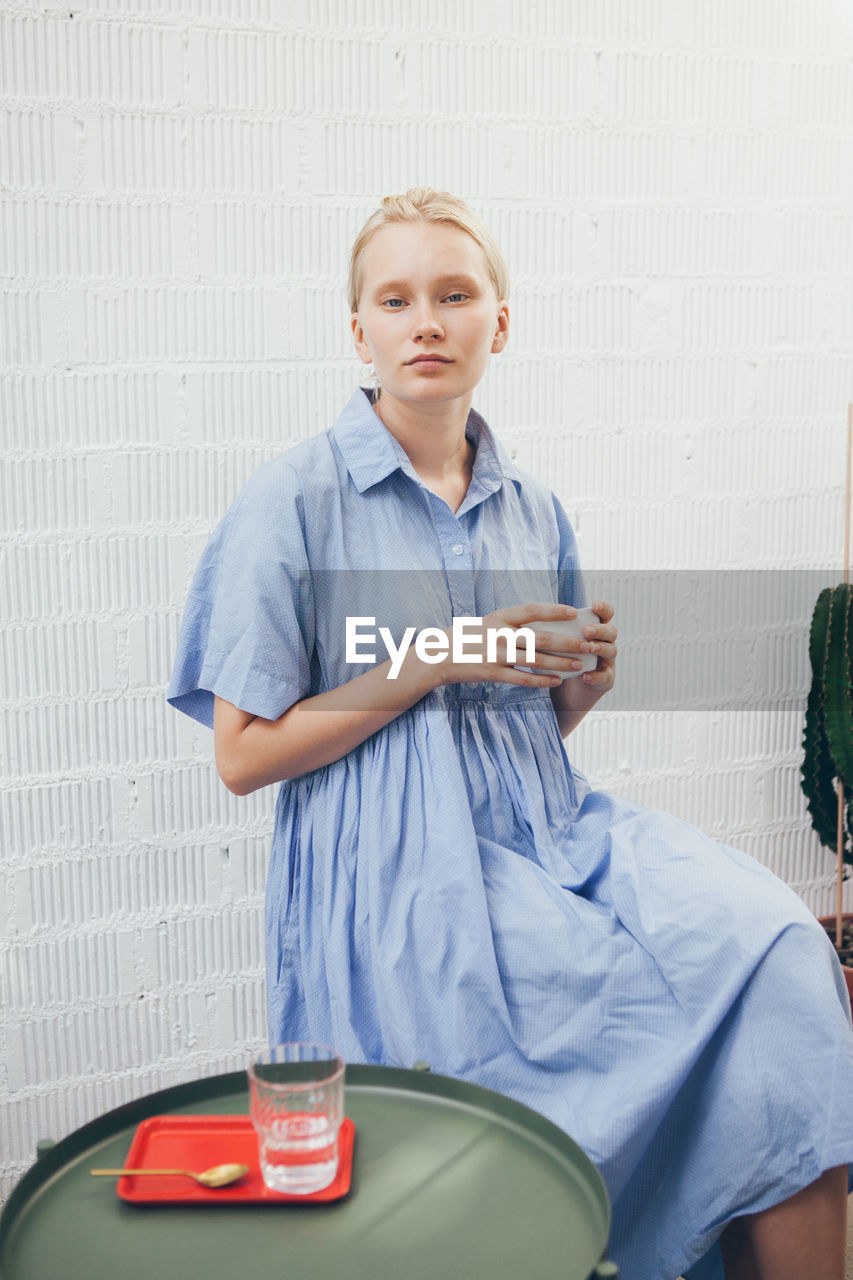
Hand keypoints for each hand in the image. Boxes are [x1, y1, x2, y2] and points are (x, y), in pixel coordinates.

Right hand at [427, 602, 589, 688]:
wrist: (440, 657)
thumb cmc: (469, 637)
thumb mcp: (489, 621)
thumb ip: (512, 622)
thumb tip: (544, 624)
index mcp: (500, 616)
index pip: (532, 610)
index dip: (554, 610)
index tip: (574, 611)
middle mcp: (500, 634)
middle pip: (541, 637)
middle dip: (567, 642)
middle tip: (587, 644)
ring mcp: (497, 654)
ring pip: (536, 659)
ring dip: (560, 662)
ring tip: (579, 664)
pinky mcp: (493, 673)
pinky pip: (523, 678)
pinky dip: (541, 680)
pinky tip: (556, 681)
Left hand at [547, 600, 616, 736]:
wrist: (570, 687)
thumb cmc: (561, 656)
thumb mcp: (558, 641)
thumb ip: (554, 629)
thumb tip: (530, 619)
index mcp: (596, 628)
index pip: (605, 613)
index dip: (603, 608)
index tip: (594, 605)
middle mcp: (605, 642)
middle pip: (611, 631)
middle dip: (600, 629)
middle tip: (586, 630)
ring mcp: (607, 661)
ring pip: (611, 651)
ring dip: (600, 648)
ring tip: (590, 648)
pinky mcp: (605, 679)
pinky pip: (604, 677)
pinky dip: (595, 676)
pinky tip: (585, 675)